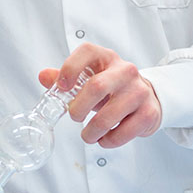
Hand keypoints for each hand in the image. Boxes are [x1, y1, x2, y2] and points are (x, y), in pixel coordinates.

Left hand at [38, 44, 161, 148]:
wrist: (148, 96)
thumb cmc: (113, 87)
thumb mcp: (91, 78)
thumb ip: (66, 77)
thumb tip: (43, 76)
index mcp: (106, 58)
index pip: (87, 52)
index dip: (70, 68)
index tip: (61, 87)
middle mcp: (125, 71)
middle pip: (96, 86)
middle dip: (78, 108)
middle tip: (74, 117)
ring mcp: (139, 91)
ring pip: (110, 114)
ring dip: (92, 131)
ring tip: (87, 135)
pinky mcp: (149, 112)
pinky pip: (124, 131)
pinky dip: (109, 140)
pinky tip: (104, 139)